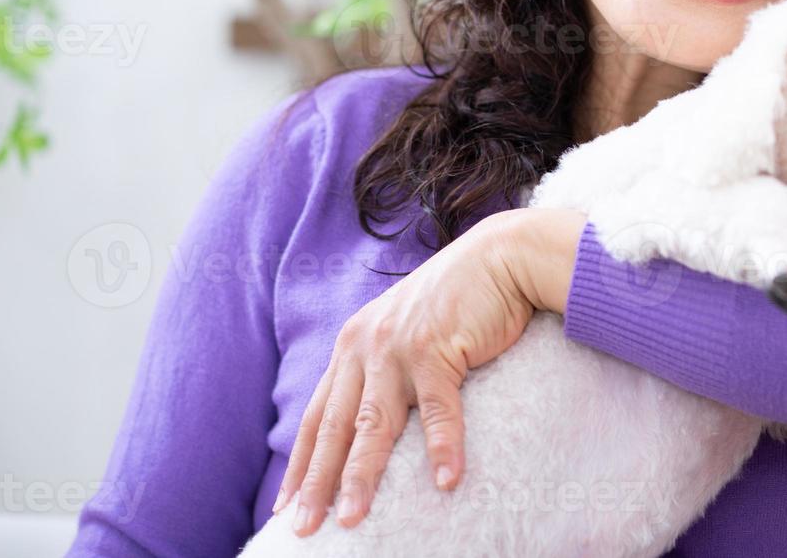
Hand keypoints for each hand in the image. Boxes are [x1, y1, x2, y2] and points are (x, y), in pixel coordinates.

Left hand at [273, 206, 587, 535]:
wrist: (500, 257)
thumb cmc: (460, 299)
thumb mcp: (407, 331)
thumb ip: (387, 367)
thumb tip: (380, 419)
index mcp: (354, 345)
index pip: (318, 416)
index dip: (301, 463)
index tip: (286, 505)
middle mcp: (366, 346)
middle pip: (335, 427)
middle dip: (318, 482)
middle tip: (304, 529)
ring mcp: (398, 348)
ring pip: (374, 424)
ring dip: (362, 475)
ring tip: (354, 519)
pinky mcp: (436, 349)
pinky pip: (437, 408)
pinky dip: (442, 446)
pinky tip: (445, 481)